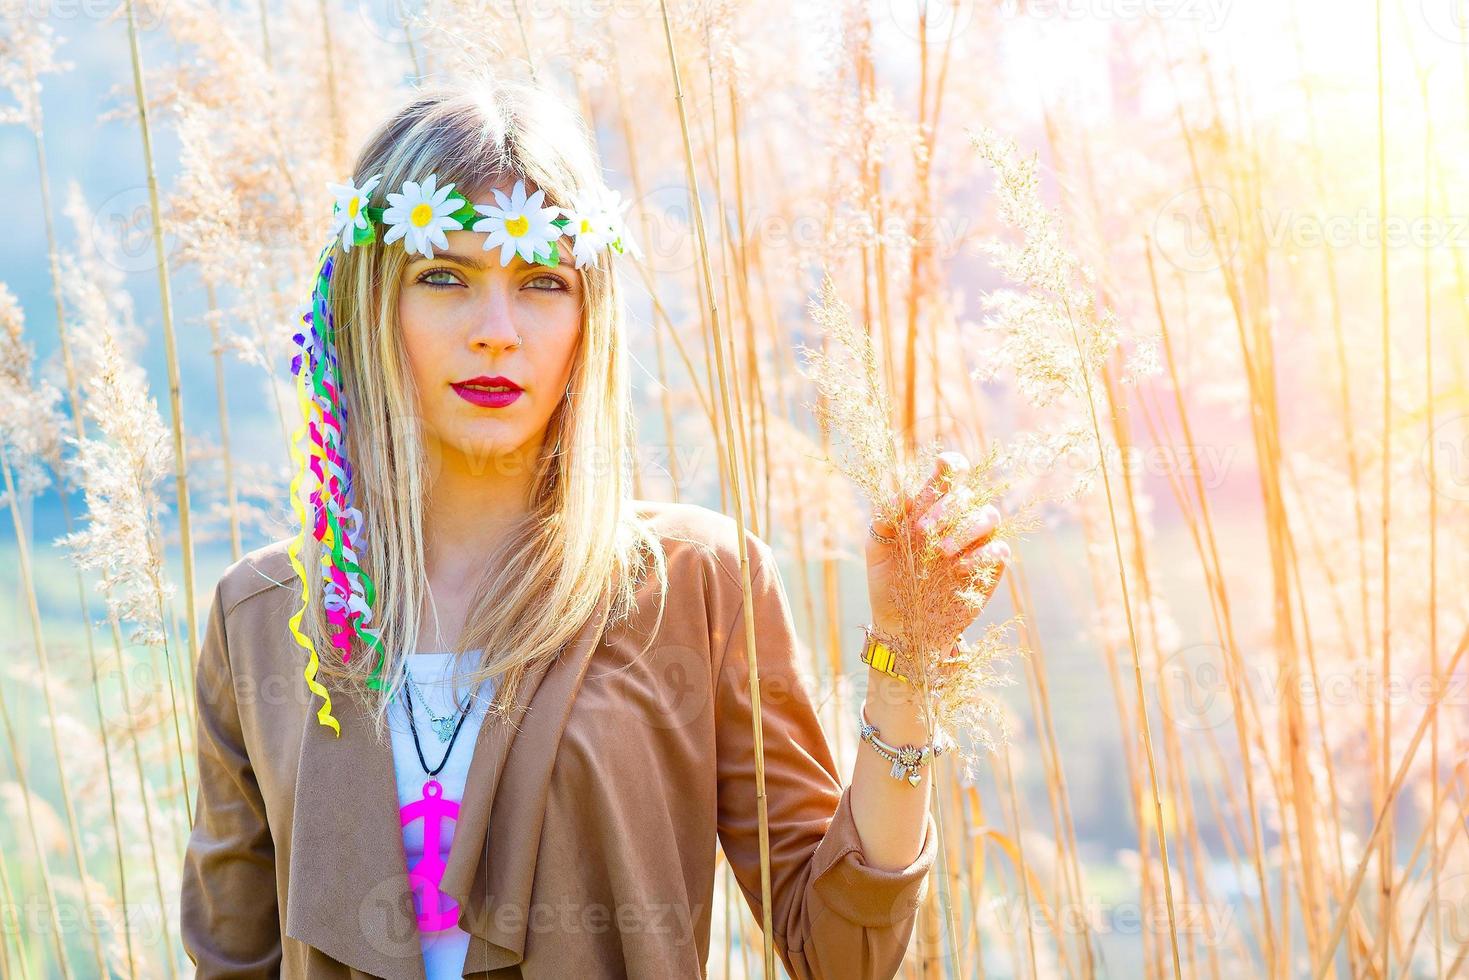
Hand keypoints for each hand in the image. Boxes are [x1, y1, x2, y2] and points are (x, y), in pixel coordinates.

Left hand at [865, 450, 1009, 654]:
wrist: (902, 626)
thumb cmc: (889, 583)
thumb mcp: (877, 550)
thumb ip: (884, 520)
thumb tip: (901, 493)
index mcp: (929, 508)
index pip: (949, 474)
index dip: (951, 465)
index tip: (942, 467)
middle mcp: (956, 521)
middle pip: (967, 495)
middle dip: (946, 508)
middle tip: (921, 532)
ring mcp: (975, 544)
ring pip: (990, 516)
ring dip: (966, 528)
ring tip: (941, 552)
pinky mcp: (989, 568)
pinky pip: (1000, 550)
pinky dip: (983, 555)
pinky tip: (959, 569)